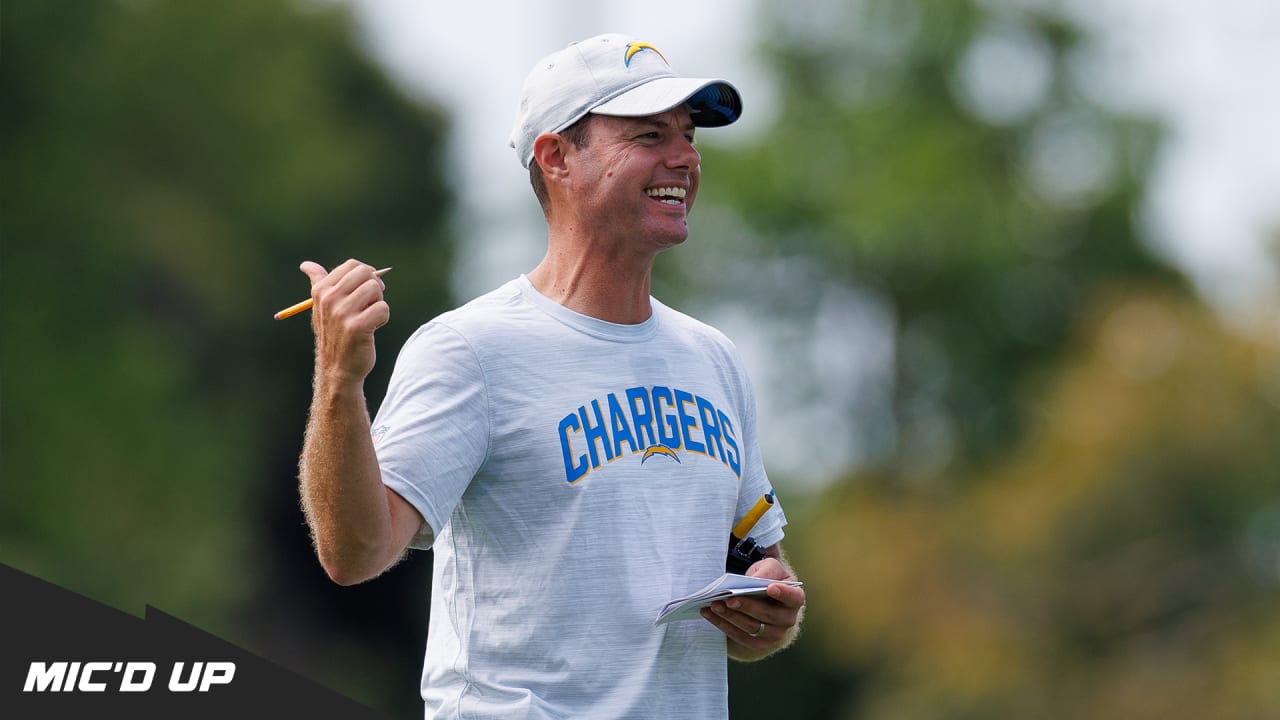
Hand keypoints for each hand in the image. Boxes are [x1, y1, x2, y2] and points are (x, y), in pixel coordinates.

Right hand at [300, 259, 389, 387]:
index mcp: (321, 290)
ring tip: (369, 317)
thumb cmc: (334, 334)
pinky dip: (383, 318)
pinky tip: (373, 329)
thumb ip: (318, 283)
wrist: (338, 368)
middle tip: (371, 303)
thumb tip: (306, 265)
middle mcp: (329, 299)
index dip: (366, 275)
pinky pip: (383, 308)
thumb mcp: (321, 307)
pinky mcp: (357, 326)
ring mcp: (342, 313)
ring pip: (375, 289)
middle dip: (375, 286)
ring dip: (378, 303)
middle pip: (365, 273)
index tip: (365, 290)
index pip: (352, 265)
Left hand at [700, 556, 804, 658]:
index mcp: (795, 599)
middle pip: (767, 615)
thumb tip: (752, 581)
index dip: (783, 593)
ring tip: (715, 605)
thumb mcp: (769, 568)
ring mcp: (773, 635)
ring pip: (751, 627)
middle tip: (729, 598)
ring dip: (730, 617)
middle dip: (746, 606)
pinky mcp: (757, 643)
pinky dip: (722, 625)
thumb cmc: (768, 579)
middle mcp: (787, 620)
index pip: (793, 597)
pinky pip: (739, 636)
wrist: (763, 598)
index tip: (770, 588)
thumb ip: (765, 572)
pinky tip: (709, 614)